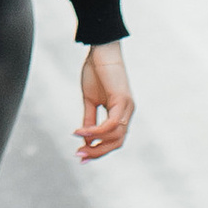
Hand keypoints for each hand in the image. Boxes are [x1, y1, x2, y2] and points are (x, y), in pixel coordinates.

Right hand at [77, 42, 133, 160]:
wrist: (101, 50)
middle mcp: (128, 112)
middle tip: (80, 157)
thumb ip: (90, 119)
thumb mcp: (90, 100)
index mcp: (121, 113)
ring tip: (79, 146)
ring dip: (97, 144)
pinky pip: (111, 124)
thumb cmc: (96, 71)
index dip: (99, 149)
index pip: (114, 139)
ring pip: (116, 136)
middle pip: (117, 142)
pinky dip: (97, 131)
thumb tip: (86, 138)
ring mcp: (128, 107)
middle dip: (98, 152)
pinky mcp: (123, 100)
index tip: (81, 155)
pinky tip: (82, 132)